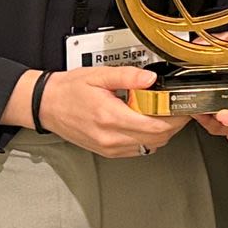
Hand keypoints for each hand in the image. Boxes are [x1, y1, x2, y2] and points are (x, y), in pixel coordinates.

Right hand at [39, 65, 189, 158]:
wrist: (46, 105)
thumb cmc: (69, 90)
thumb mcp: (99, 75)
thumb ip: (128, 76)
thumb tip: (150, 78)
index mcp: (110, 117)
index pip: (155, 126)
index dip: (175, 116)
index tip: (181, 104)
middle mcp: (111, 138)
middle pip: (158, 138)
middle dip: (173, 123)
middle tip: (175, 106)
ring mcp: (109, 148)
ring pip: (150, 146)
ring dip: (162, 131)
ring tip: (160, 112)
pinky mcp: (108, 151)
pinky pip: (138, 149)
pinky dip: (148, 137)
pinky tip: (144, 121)